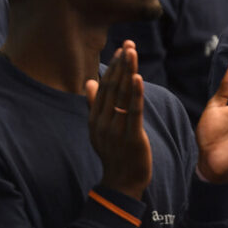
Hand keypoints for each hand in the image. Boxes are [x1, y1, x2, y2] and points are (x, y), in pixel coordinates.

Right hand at [85, 40, 151, 199]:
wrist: (122, 183)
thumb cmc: (114, 153)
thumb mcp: (100, 128)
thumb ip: (95, 105)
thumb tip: (90, 82)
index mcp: (95, 118)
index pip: (104, 87)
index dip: (113, 68)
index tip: (121, 50)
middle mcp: (103, 122)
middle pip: (112, 87)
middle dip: (121, 65)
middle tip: (128, 44)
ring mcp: (115, 129)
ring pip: (122, 96)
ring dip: (127, 72)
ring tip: (132, 53)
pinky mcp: (131, 136)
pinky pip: (133, 111)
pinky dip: (135, 94)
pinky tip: (137, 77)